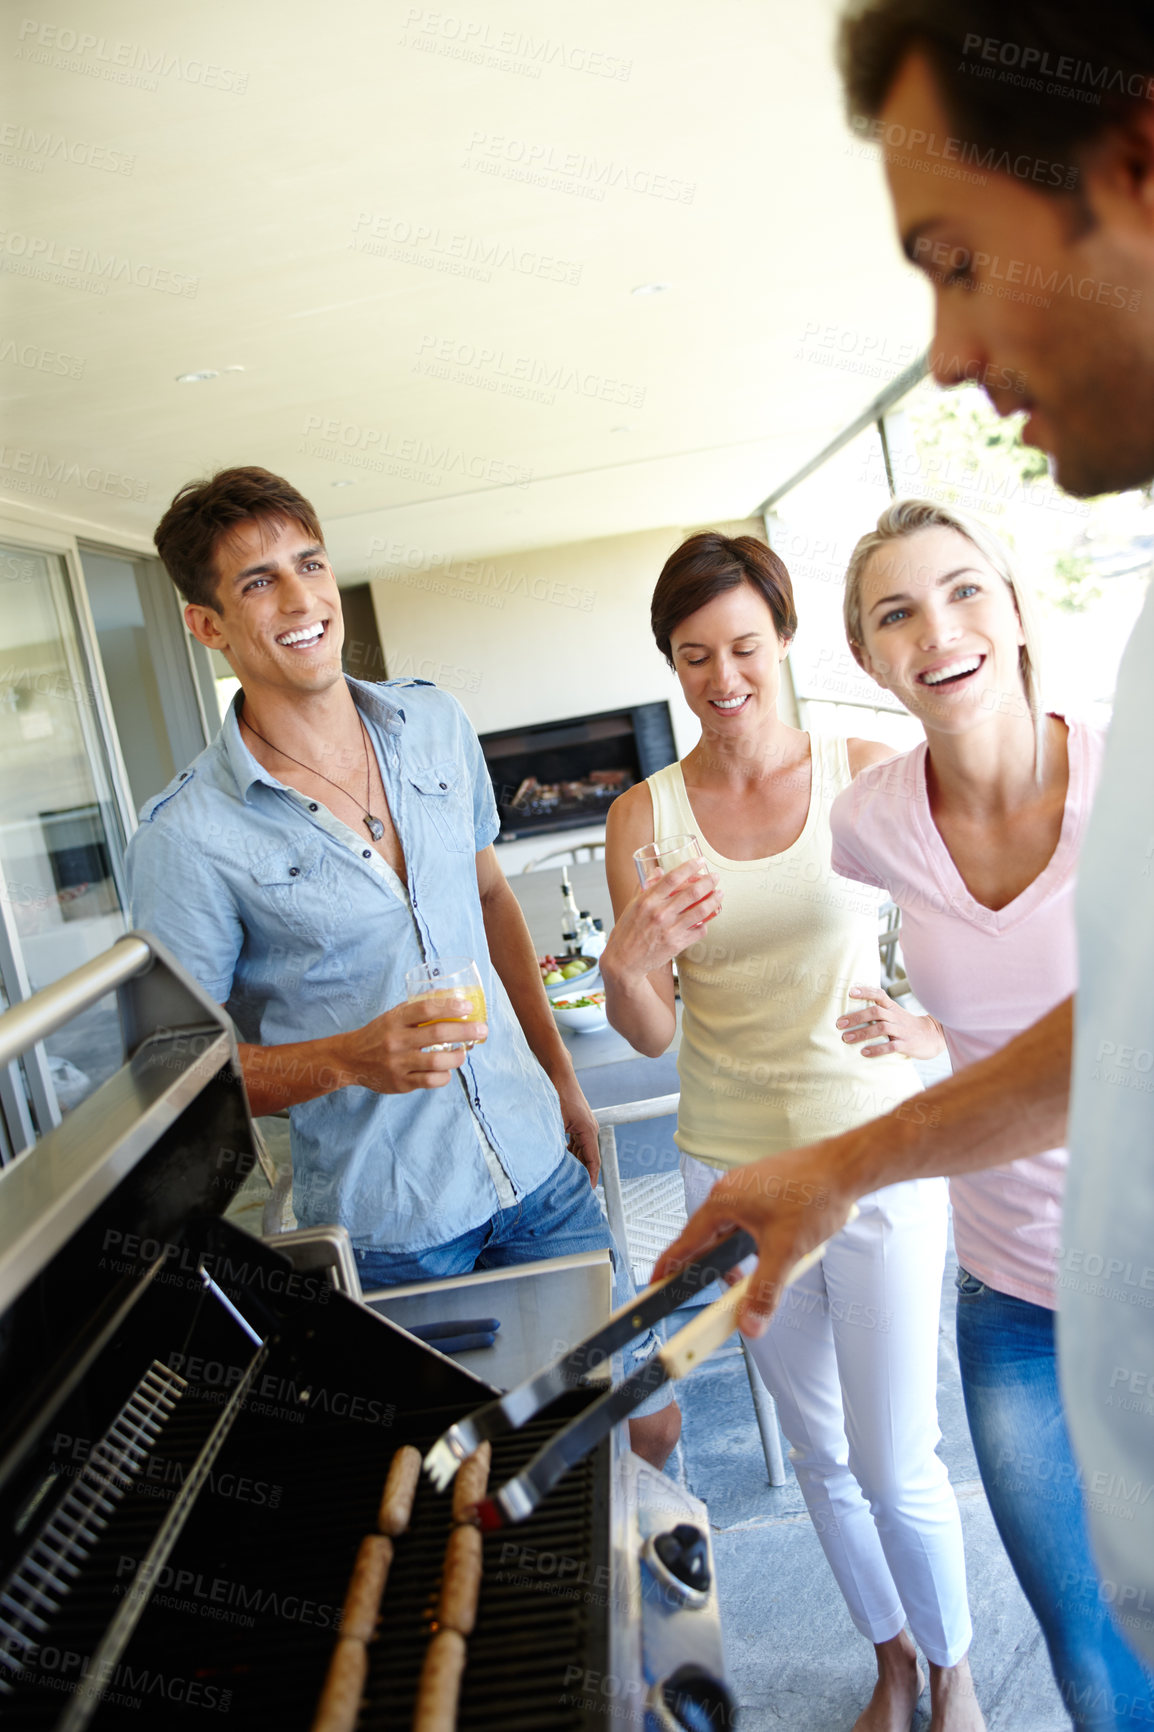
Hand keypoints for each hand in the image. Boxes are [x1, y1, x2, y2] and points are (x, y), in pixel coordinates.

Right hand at [338, 995, 486, 1093]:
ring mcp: (398, 1063)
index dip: (450, 1007)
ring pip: (437, 1061)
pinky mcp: (401, 1083)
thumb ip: (417, 1008)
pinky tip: (447, 1070)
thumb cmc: (378, 1034)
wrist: (351, 1059)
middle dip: (465, 1031)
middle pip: (437, 1034)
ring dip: (458, 1056)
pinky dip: (444, 1075)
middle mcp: (396, 1041)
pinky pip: (430, 1081)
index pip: (426, 1009)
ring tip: (464, 1053)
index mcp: (395, 1020)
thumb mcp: (393, 1015)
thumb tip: (449, 996)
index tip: (468, 1008)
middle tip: (482, 1030)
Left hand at [553, 1071, 600, 1185]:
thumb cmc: (558, 1093)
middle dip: (582, 1173)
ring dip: (575, 1163)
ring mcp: (584, 1125)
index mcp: (588, 1131)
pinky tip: (561, 1160)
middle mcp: (589, 1129)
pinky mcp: (576, 1122)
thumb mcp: (554, 1122)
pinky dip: (570, 1153)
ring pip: (582, 1151)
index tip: (587, 1192)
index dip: (590, 1177)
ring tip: (566, 1178)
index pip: (593, 1161)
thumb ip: (556, 1143)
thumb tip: (552, 1162)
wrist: (558, 1073)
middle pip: (588, 1157)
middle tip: (573, 1189)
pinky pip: (576, 1143)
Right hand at [601, 859, 720, 984]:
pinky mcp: (677, 944)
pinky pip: (699, 930)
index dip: (689, 867)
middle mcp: (660, 914)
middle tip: (716, 877)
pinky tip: (708, 918)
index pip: (672, 878)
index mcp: (647, 901)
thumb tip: (658, 870)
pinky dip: (706, 923)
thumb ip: (645, 886)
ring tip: (720, 893)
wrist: (624, 962)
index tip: (700, 861)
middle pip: (692, 893)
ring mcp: (670, 930)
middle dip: (708, 882)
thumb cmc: (626, 932)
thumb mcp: (632, 905)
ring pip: (700, 911)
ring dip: (714, 900)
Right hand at [653, 1144, 852, 1335]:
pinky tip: (773, 1253)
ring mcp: (749, 1188)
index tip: (657, 1281)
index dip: (670, 1265)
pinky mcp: (766, 1190)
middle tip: (714, 1289)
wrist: (844, 1168)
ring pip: (731, 1230)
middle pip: (708, 1238)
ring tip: (752, 1275)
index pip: (686, 1241)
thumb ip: (764, 1290)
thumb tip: (750, 1319)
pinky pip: (748, 1221)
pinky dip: (753, 1242)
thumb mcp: (785, 1251)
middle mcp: (731, 1190)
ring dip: (738, 1256)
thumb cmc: (816, 1192)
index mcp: (724, 1201)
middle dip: (712, 1267)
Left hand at [836, 984, 944, 1059]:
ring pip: (881, 1028)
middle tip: (840, 1024)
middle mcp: (896, 1017)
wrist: (933, 1036)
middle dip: (856, 1017)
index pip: (879, 994)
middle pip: (876, 1012)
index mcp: (893, 1008)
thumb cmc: (907, 1025)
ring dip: (862, 1033)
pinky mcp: (906, 1045)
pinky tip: (864, 1052)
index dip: (865, 991)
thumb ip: (879, 1010)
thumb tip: (853, 1011)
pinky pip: (891, 1046)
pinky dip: (877, 1049)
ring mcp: (902, 1031)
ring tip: (846, 1038)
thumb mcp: (895, 1013)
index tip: (850, 992)